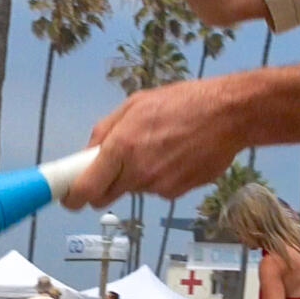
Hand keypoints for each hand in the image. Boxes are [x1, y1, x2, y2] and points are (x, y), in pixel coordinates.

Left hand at [64, 78, 245, 207]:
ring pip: (135, 188)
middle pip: (105, 197)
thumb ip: (106, 129)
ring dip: (138, 174)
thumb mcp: (136, 103)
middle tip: (114, 166)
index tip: (69, 196)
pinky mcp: (178, 193)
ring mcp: (159, 186)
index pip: (86, 189)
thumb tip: (88, 152)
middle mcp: (138, 172)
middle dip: (103, 186)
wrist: (230, 114)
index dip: (73, 196)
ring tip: (161, 146)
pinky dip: (161, 176)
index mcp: (122, 146)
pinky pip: (158, 188)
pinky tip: (177, 154)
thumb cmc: (183, 102)